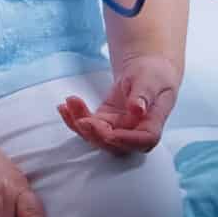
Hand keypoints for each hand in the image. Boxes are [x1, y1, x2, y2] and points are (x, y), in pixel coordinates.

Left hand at [58, 54, 179, 155]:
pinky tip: (64, 106)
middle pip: (116, 144)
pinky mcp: (104, 123)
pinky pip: (88, 125)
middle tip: (82, 120)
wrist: (146, 72)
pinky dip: (74, 117)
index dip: (127, 140)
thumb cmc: (153, 74)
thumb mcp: (151, 78)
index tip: (109, 133)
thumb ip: (144, 94)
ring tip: (70, 102)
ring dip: (80, 124)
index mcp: (153, 122)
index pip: (145, 139)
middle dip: (97, 135)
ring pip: (97, 137)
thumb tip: (137, 110)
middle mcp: (135, 131)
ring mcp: (118, 129)